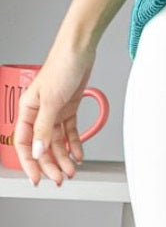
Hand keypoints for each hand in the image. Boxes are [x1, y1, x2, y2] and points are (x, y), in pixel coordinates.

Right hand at [14, 42, 96, 186]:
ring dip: (64, 156)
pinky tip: (78, 153)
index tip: (37, 177)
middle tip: (59, 178)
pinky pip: (70, 130)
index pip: (24, 143)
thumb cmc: (62, 64)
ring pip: (57, 140)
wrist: (81, 48)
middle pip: (42, 145)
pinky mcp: (69, 106)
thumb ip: (44, 127)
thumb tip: (38, 150)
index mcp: (28, 109)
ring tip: (71, 169)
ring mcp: (55, 110)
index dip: (30, 162)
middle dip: (51, 163)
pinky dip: (75, 143)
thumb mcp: (51, 100)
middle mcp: (40, 112)